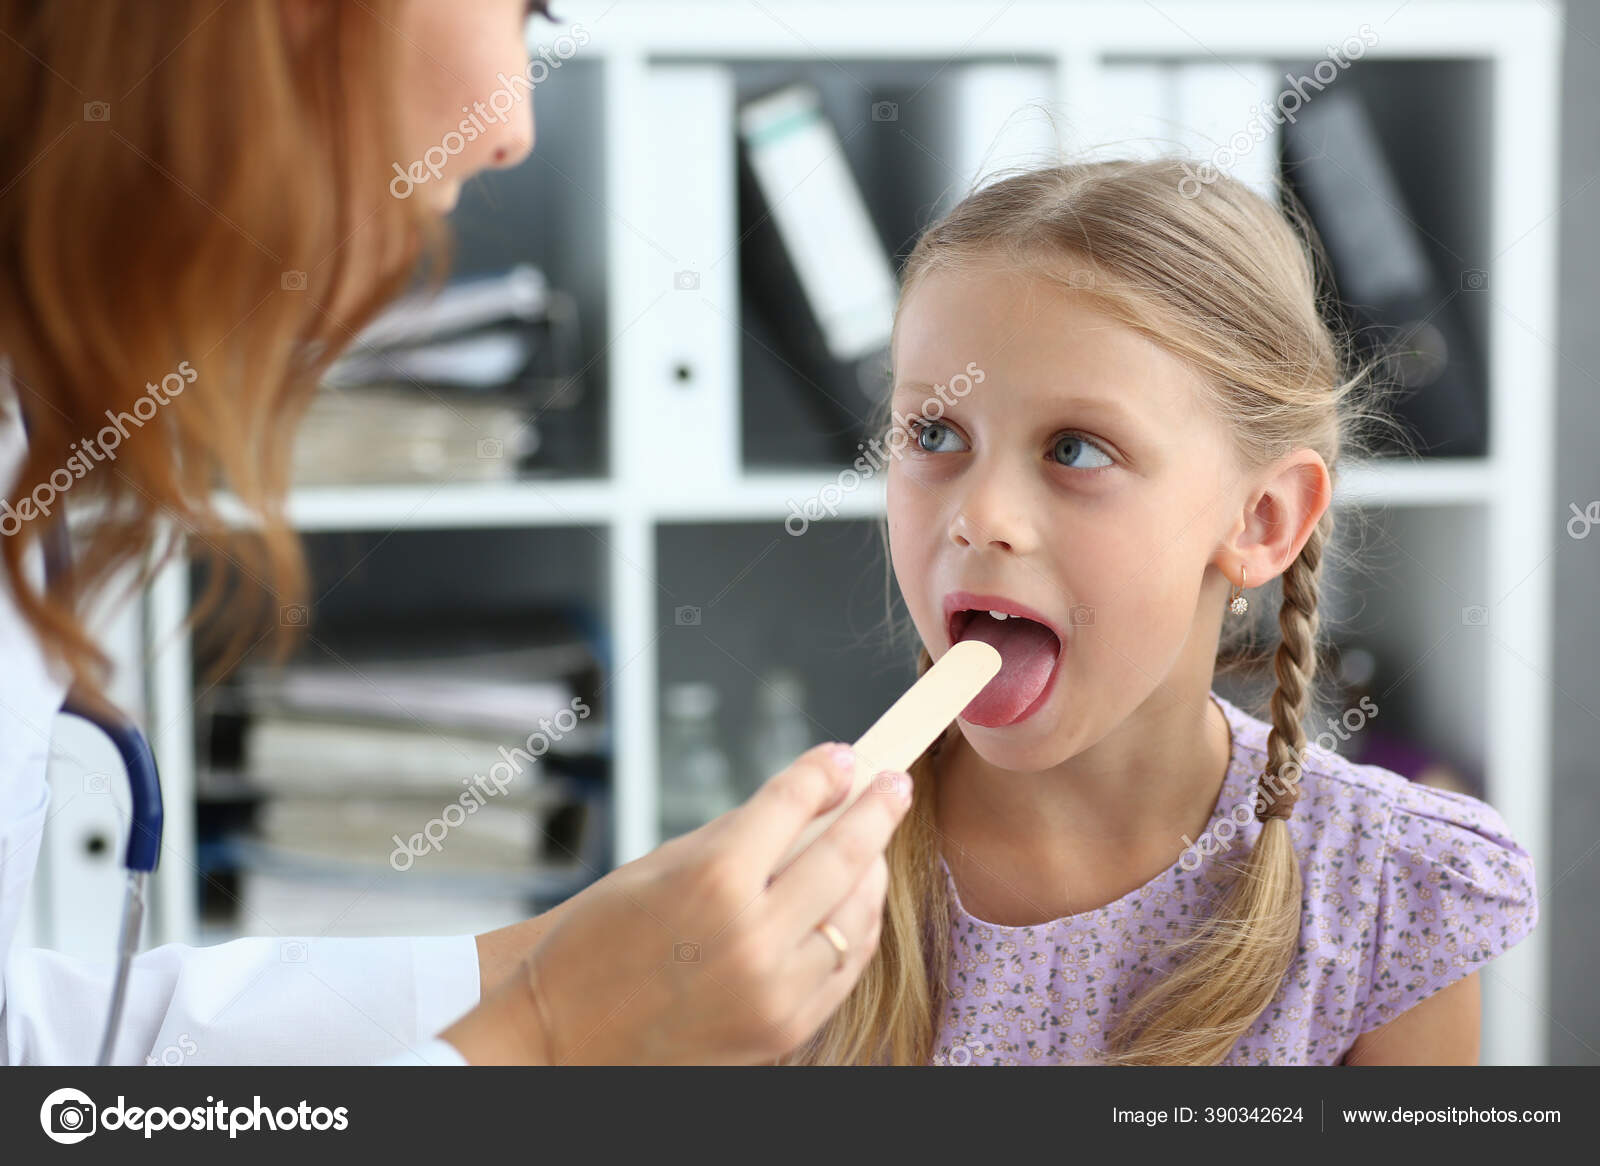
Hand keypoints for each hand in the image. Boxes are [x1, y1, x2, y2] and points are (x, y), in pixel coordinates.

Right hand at [441, 743, 911, 1063]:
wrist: (560, 1039)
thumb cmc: (595, 946)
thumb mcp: (658, 866)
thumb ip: (739, 833)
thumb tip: (803, 803)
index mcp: (713, 879)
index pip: (794, 804)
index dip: (823, 772)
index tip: (840, 759)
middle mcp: (752, 936)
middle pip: (845, 855)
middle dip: (876, 810)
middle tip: (893, 786)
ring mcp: (774, 991)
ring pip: (857, 915)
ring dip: (872, 870)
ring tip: (872, 846)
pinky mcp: (784, 1031)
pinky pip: (845, 968)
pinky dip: (856, 928)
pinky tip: (854, 902)